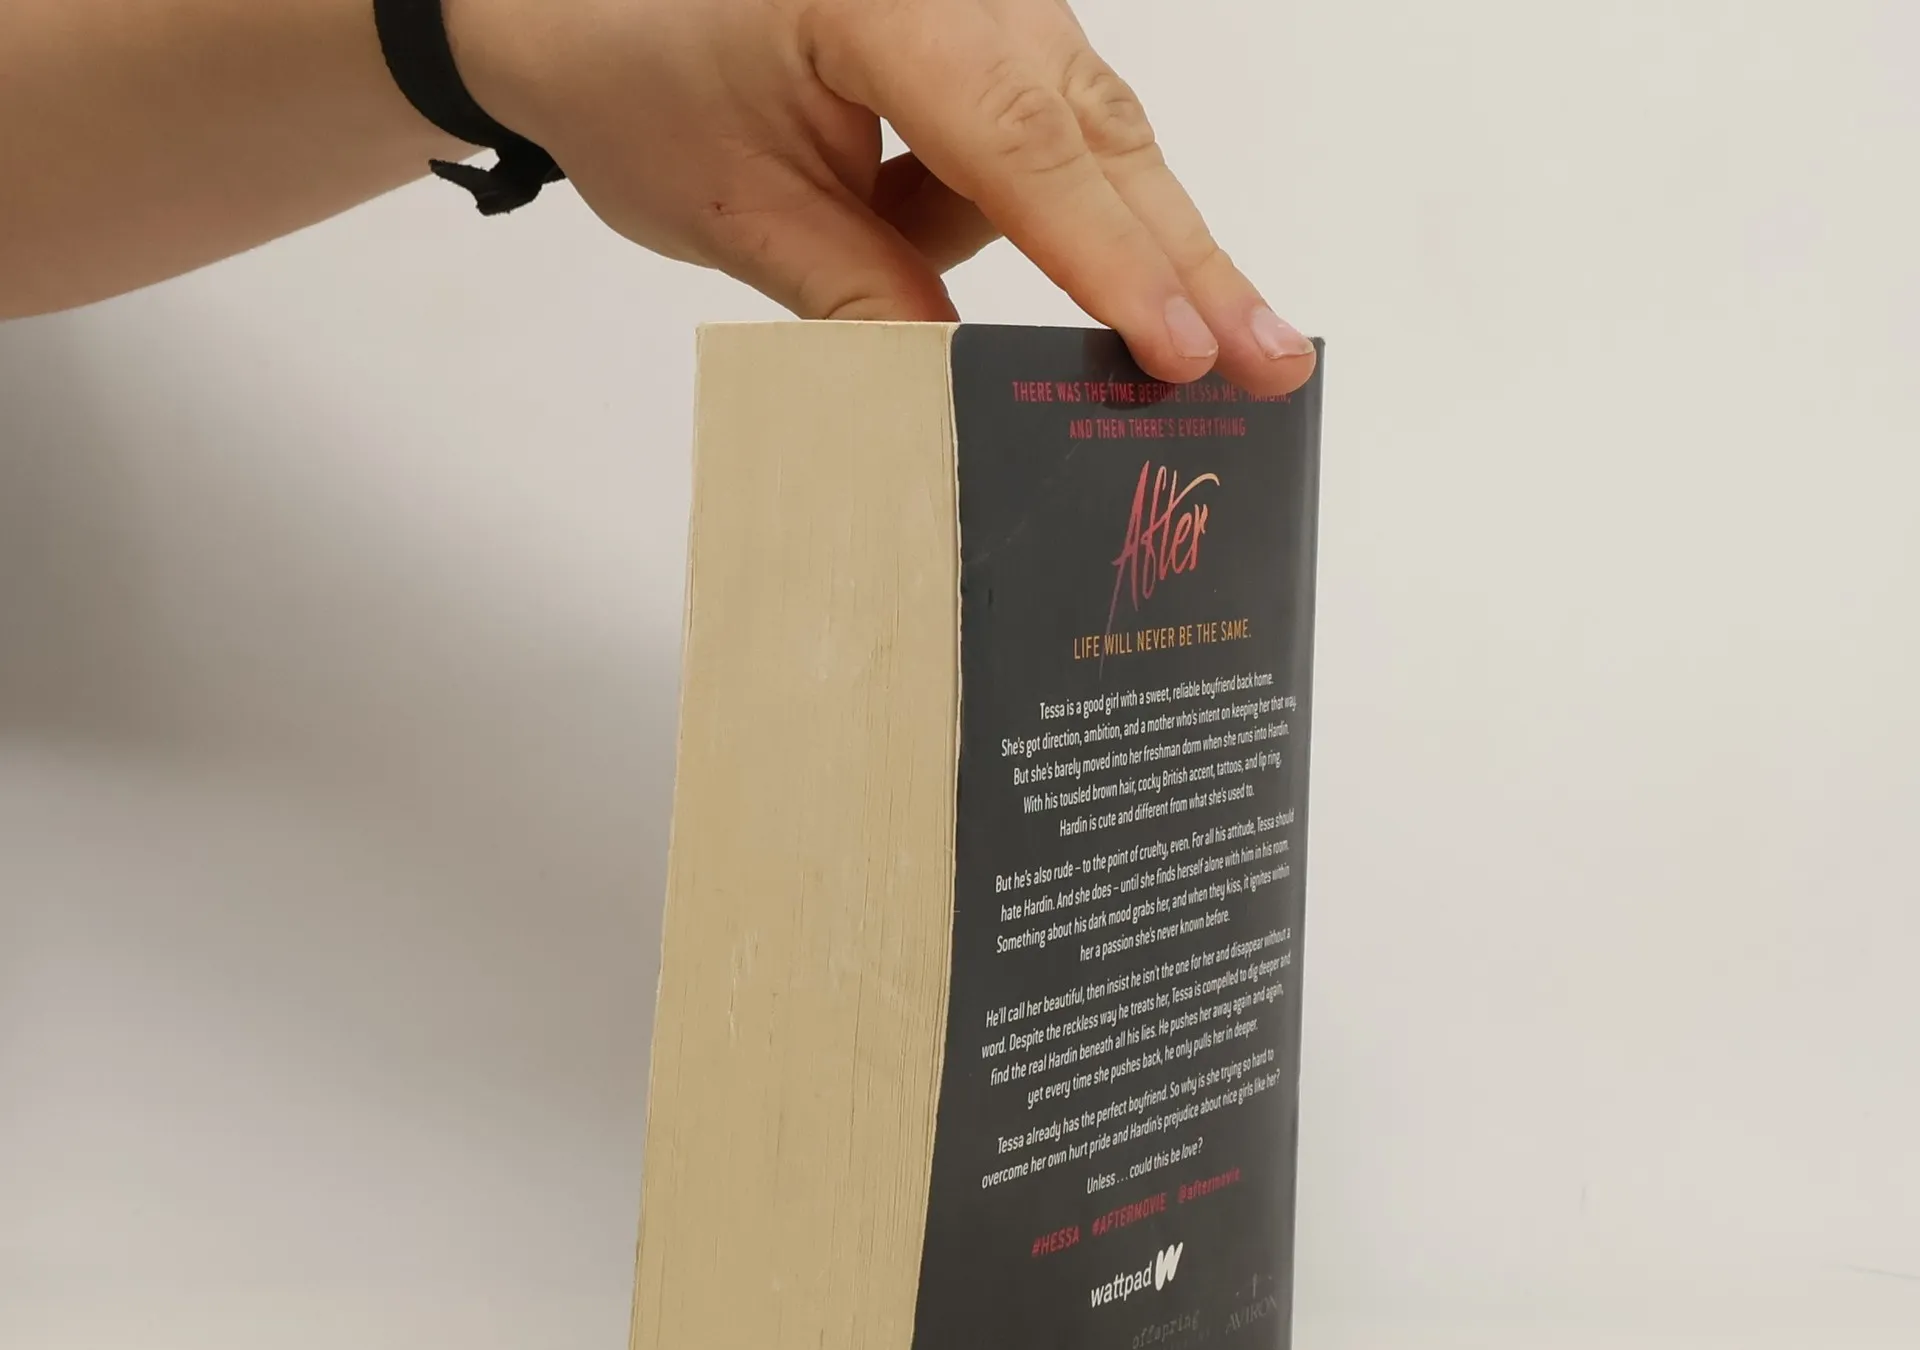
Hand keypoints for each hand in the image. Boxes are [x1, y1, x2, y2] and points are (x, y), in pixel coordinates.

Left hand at [447, 0, 1315, 394]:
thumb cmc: (620, 64)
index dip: (1110, 261)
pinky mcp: (975, 30)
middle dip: (1184, 259)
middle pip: (1098, 131)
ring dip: (1091, 243)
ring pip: (1081, 135)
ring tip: (1111, 324)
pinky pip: (1034, 134)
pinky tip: (926, 225)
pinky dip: (1022, 208)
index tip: (1182, 353)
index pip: (1022, 145)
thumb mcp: (736, 211)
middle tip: (1274, 359)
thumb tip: (980, 384)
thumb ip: (868, 298)